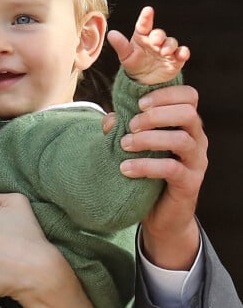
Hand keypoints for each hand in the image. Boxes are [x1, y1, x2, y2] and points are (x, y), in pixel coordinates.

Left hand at [102, 84, 205, 268]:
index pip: (189, 96)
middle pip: (188, 113)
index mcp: (185, 123)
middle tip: (131, 126)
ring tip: (124, 145)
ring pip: (181, 139)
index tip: (138, 103)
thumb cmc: (146, 171)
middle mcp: (196, 139)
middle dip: (155, 115)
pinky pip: (172, 169)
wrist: (159, 214)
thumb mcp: (134, 145)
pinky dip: (146, 165)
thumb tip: (110, 119)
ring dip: (148, 139)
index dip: (165, 94)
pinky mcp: (191, 183)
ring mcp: (196, 161)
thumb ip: (122, 128)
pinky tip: (126, 168)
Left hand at [107, 6, 189, 84]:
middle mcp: (155, 40)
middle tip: (155, 41)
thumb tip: (111, 34)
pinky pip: (182, 53)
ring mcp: (166, 49)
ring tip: (164, 51)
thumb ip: (120, 45)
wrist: (144, 80)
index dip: (146, 17)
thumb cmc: (134, 64)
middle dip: (159, 35)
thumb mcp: (126, 56)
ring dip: (169, 45)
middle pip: (159, 33)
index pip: (144, 25)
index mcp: (142, 36)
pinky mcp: (175, 59)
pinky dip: (183, 52)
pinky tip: (182, 54)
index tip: (148, 10)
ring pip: (171, 42)